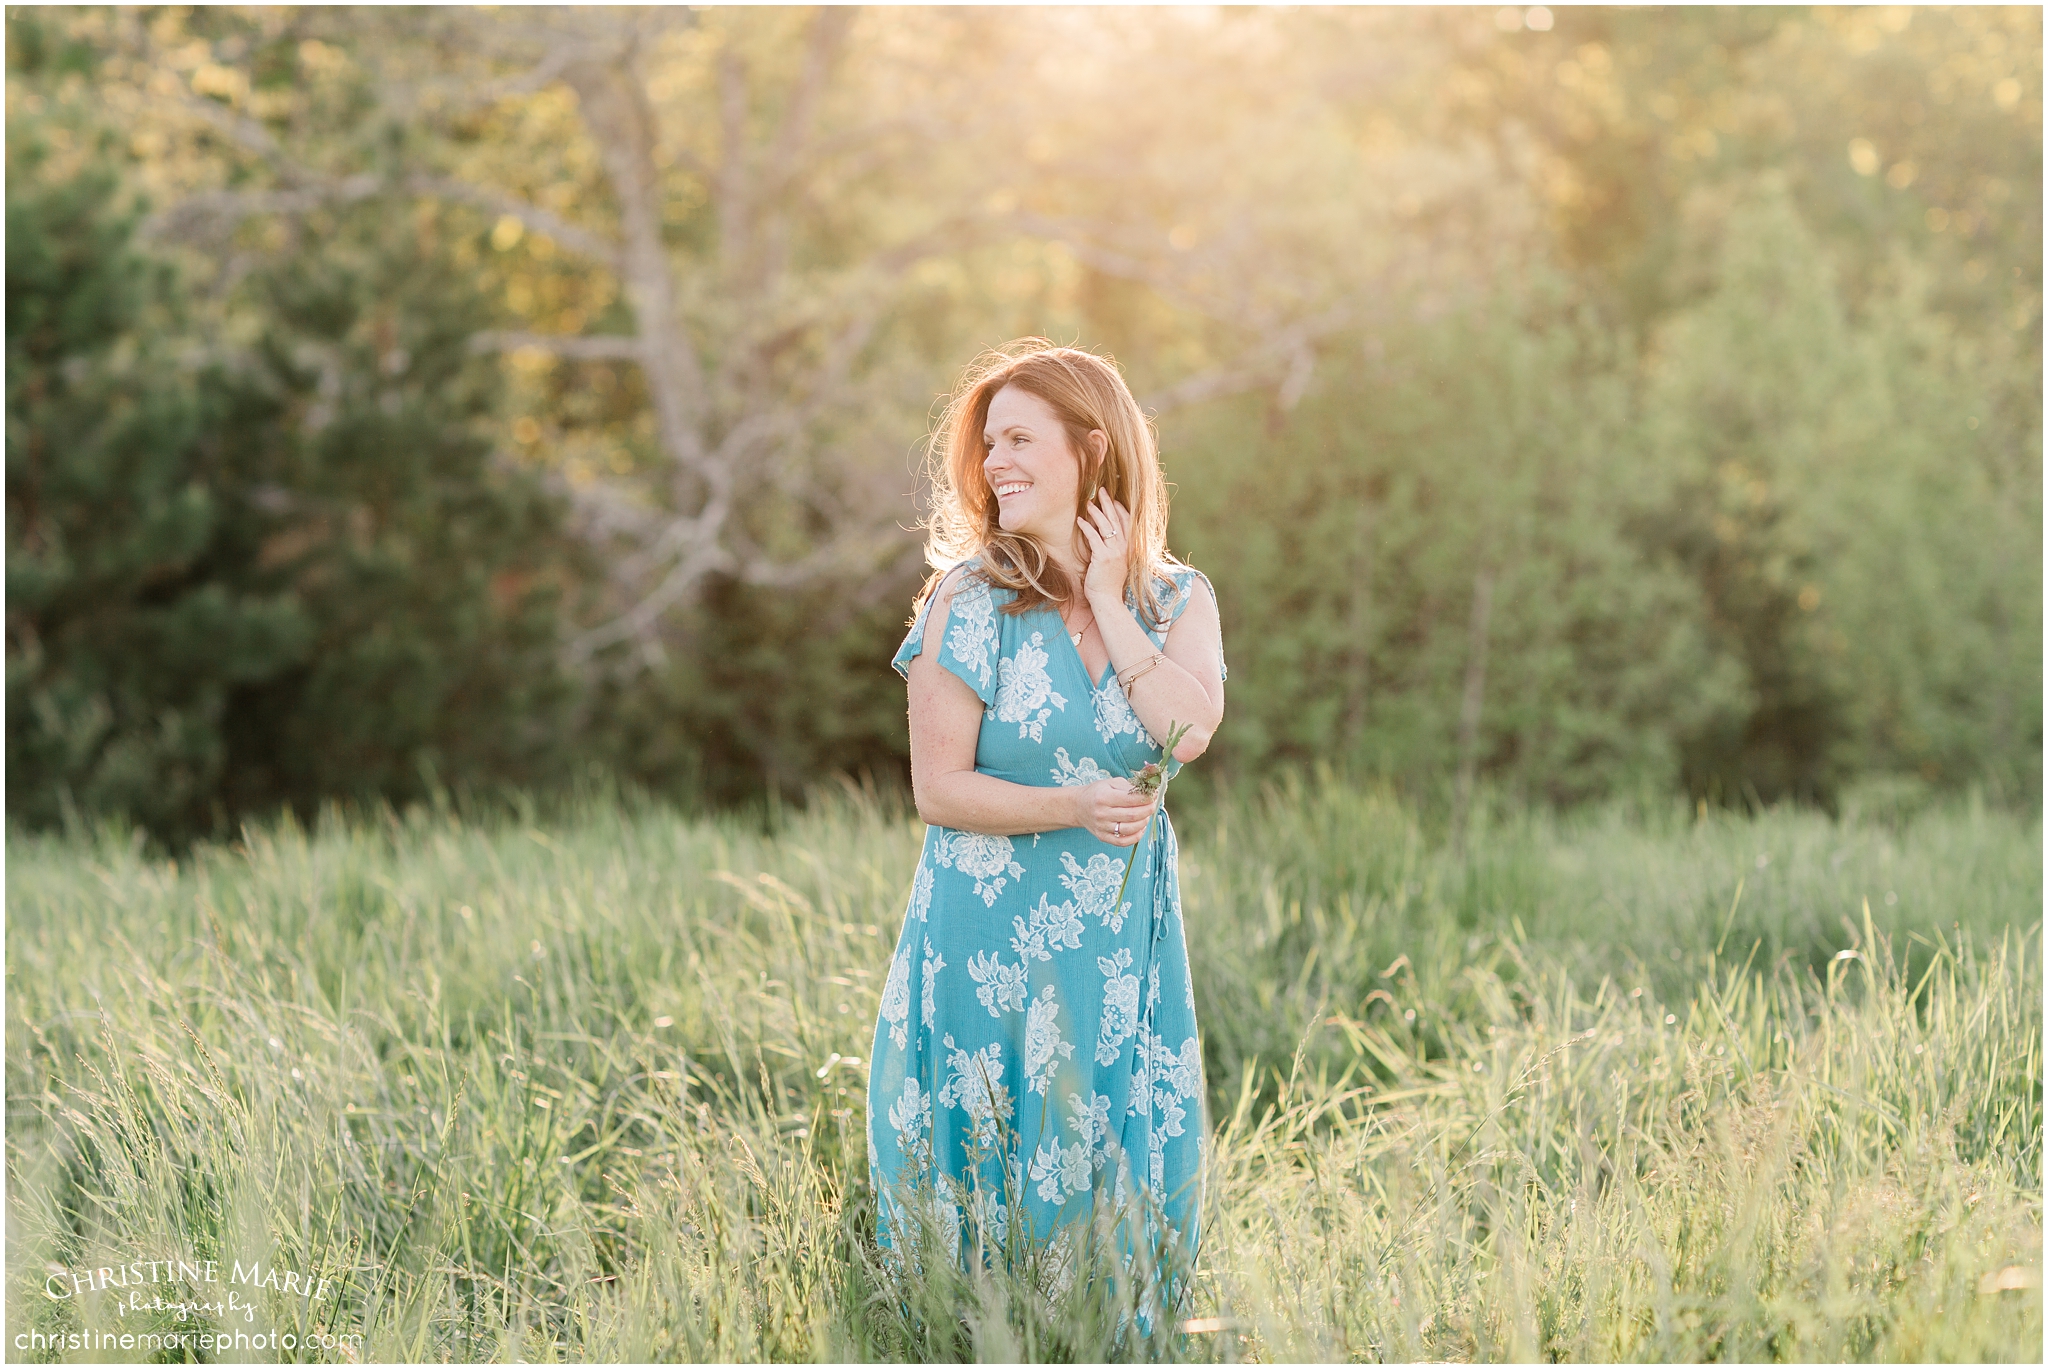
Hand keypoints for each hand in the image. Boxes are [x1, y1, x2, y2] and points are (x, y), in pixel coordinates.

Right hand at [1072, 776, 1158, 846]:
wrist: (1078, 806)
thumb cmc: (1097, 792)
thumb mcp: (1111, 783)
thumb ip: (1130, 786)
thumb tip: (1150, 790)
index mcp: (1104, 797)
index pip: (1131, 799)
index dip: (1146, 797)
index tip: (1154, 794)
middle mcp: (1102, 813)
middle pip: (1133, 815)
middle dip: (1148, 809)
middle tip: (1152, 804)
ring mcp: (1102, 827)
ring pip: (1130, 829)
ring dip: (1144, 822)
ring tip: (1146, 815)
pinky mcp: (1102, 837)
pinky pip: (1123, 842)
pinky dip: (1136, 836)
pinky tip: (1140, 828)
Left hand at [1077, 487, 1132, 605]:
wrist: (1108, 599)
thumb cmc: (1109, 582)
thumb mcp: (1117, 562)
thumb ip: (1115, 548)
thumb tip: (1106, 534)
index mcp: (1130, 547)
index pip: (1127, 522)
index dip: (1119, 508)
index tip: (1111, 498)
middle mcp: (1125, 547)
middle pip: (1117, 519)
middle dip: (1108, 503)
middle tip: (1101, 490)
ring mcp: (1115, 552)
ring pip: (1106, 526)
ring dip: (1095, 512)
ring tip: (1087, 503)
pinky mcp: (1103, 557)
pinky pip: (1094, 537)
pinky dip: (1086, 527)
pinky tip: (1079, 520)